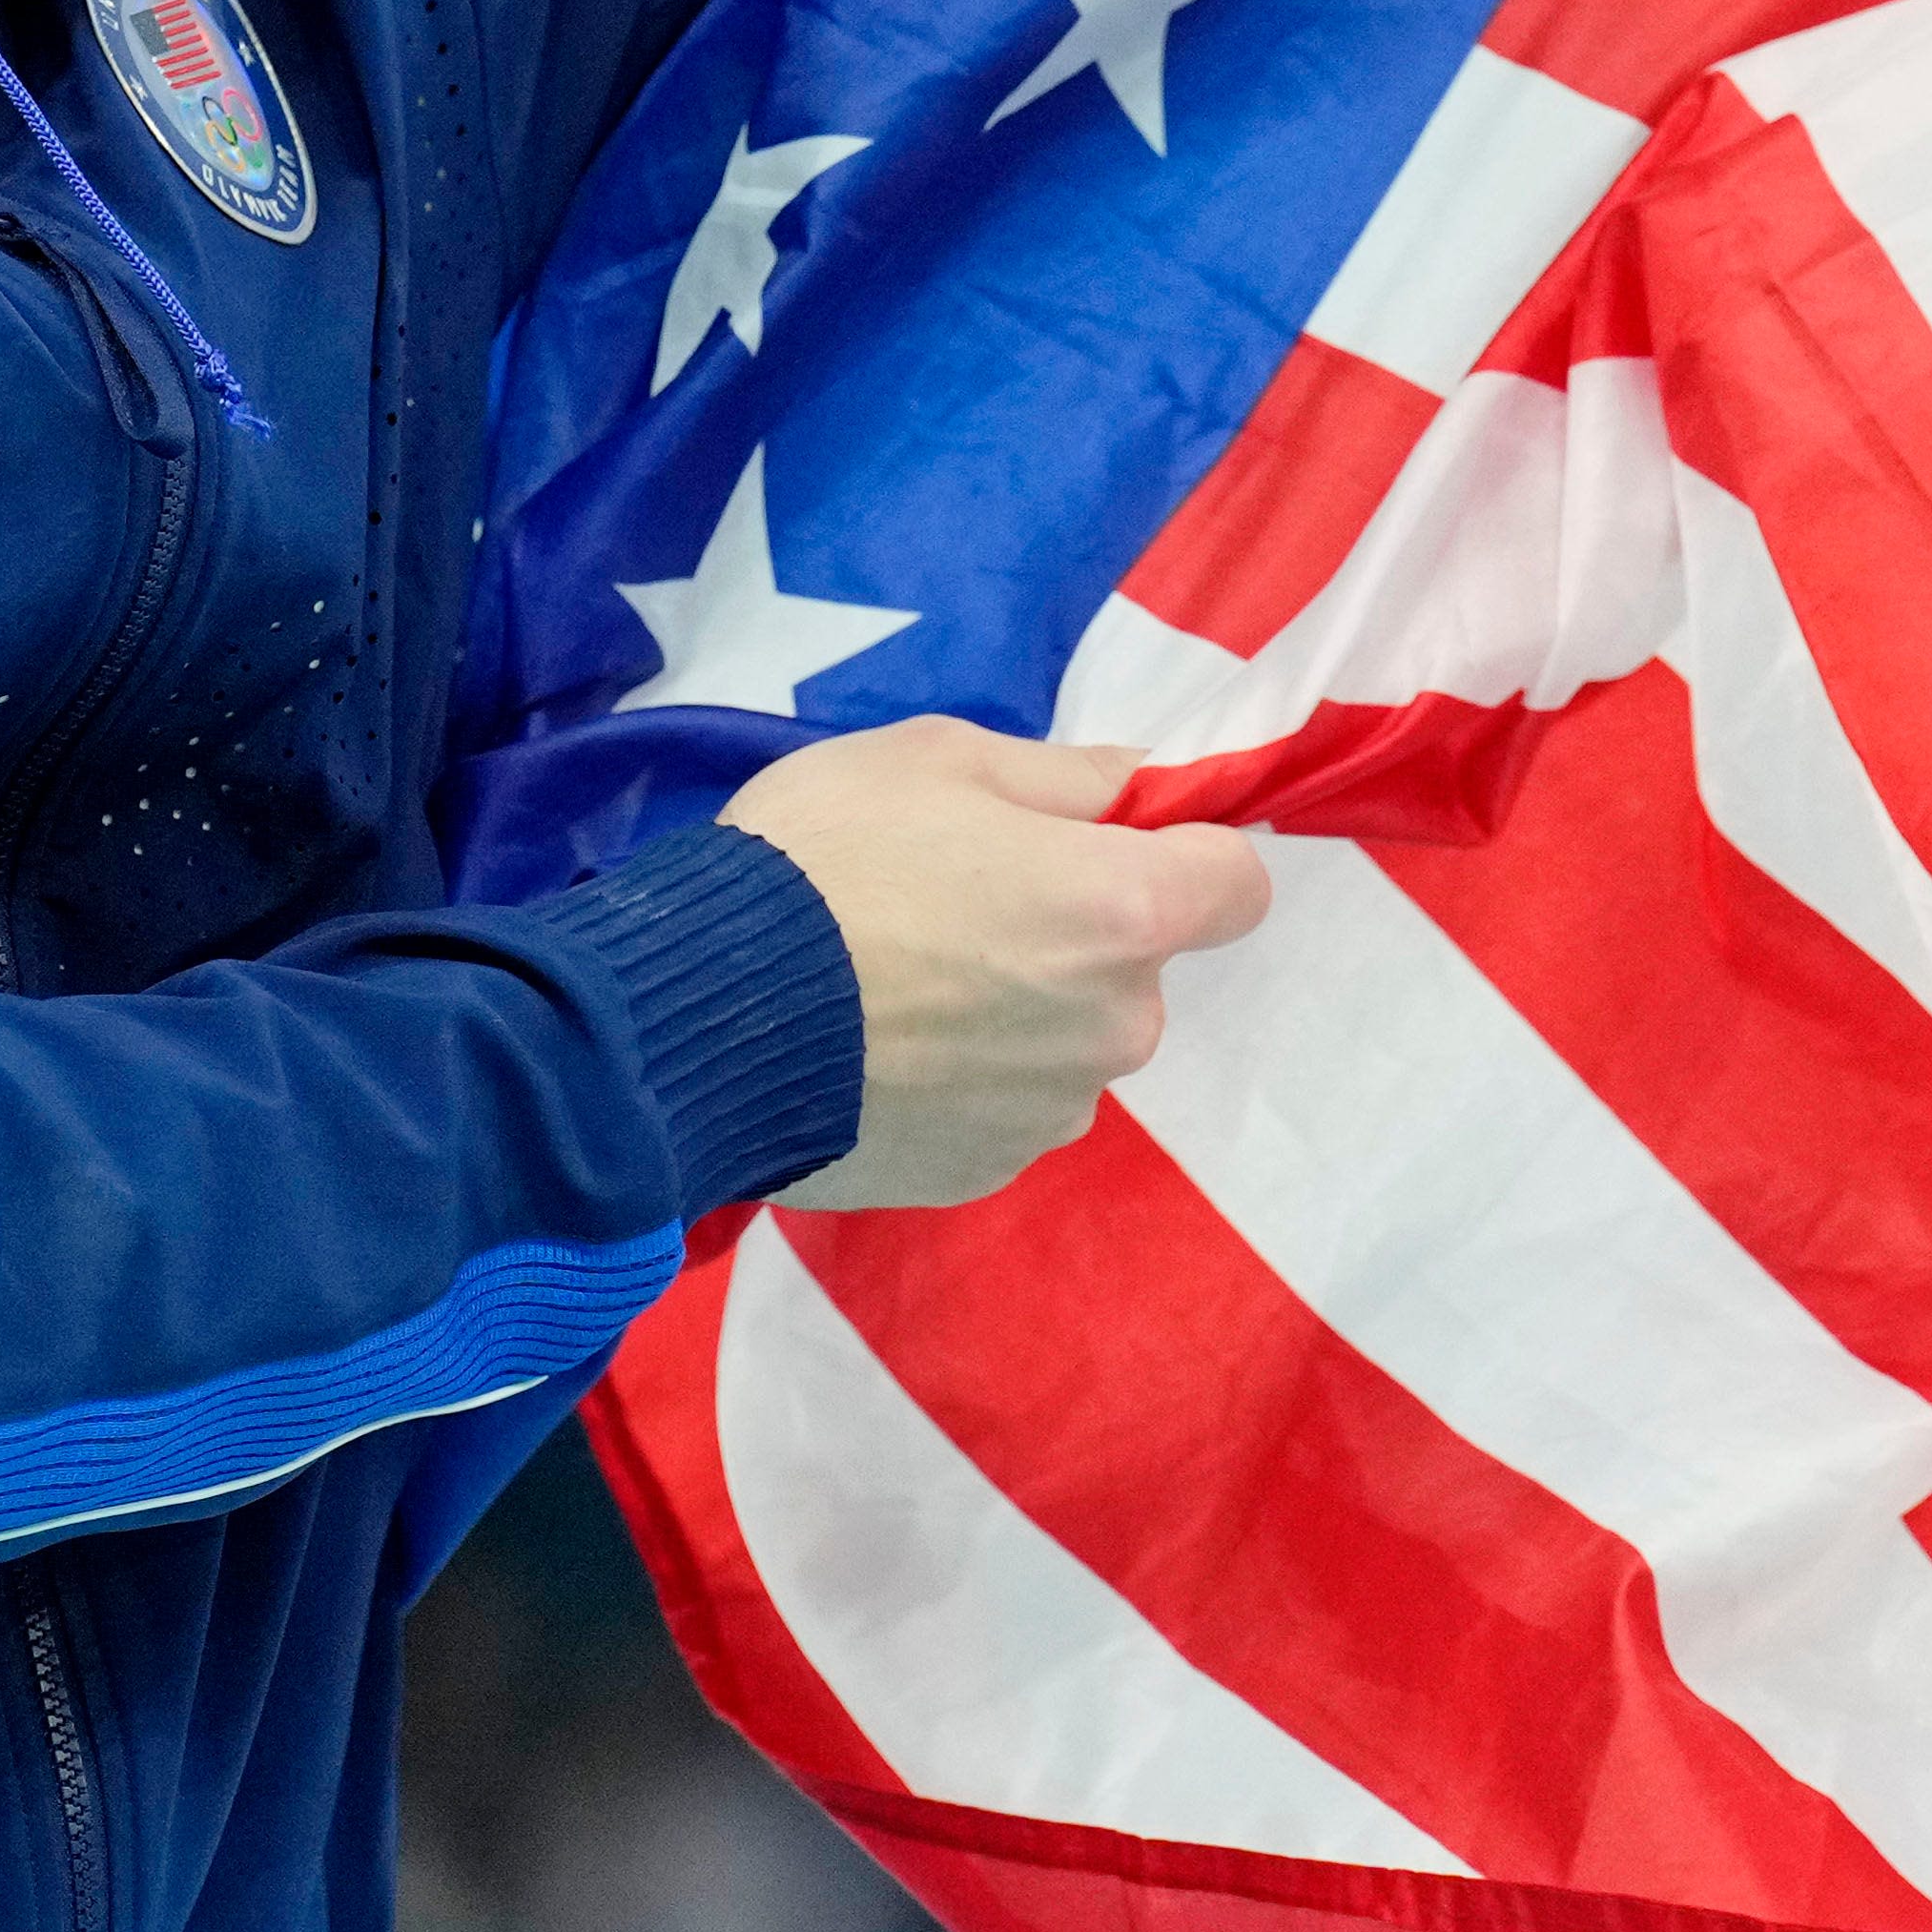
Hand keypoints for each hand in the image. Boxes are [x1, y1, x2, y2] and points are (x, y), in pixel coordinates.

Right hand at [717, 719, 1267, 1208]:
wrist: (692, 1022)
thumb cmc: (824, 860)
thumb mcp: (936, 759)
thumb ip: (1064, 775)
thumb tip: (1139, 783)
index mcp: (1125, 911)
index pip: (1238, 884)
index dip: (1183, 851)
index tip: (1103, 841)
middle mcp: (1116, 1026)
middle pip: (1134, 967)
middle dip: (1072, 935)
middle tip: (953, 903)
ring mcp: (1051, 1112)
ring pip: (1065, 1042)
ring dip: (1015, 1013)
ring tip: (896, 985)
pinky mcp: (982, 1172)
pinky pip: (1002, 1106)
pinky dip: (961, 1079)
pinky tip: (876, 1049)